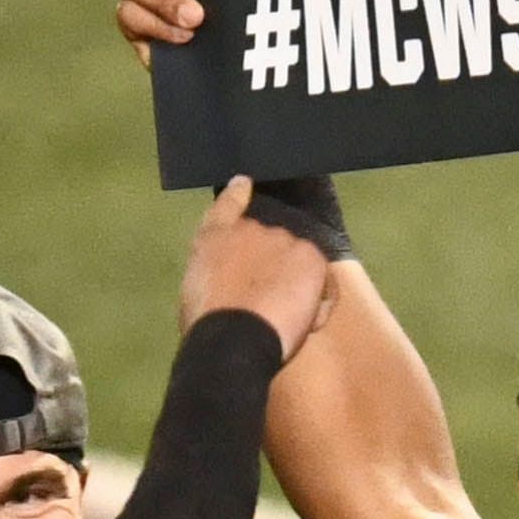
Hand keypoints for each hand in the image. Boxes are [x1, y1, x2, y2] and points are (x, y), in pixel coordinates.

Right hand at [181, 180, 328, 355]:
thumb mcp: (195, 289)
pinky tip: (306, 322)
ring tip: (285, 318)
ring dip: (296, 284)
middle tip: (263, 303)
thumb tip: (230, 252)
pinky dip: (319, 302)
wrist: (233, 335)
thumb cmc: (206, 321)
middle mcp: (252, 229)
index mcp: (216, 236)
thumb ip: (213, 266)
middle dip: (270, 266)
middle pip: (269, 242)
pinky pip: (323, 282)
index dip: (238, 194)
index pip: (229, 205)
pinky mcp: (312, 259)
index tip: (244, 184)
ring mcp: (285, 241)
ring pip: (298, 262)